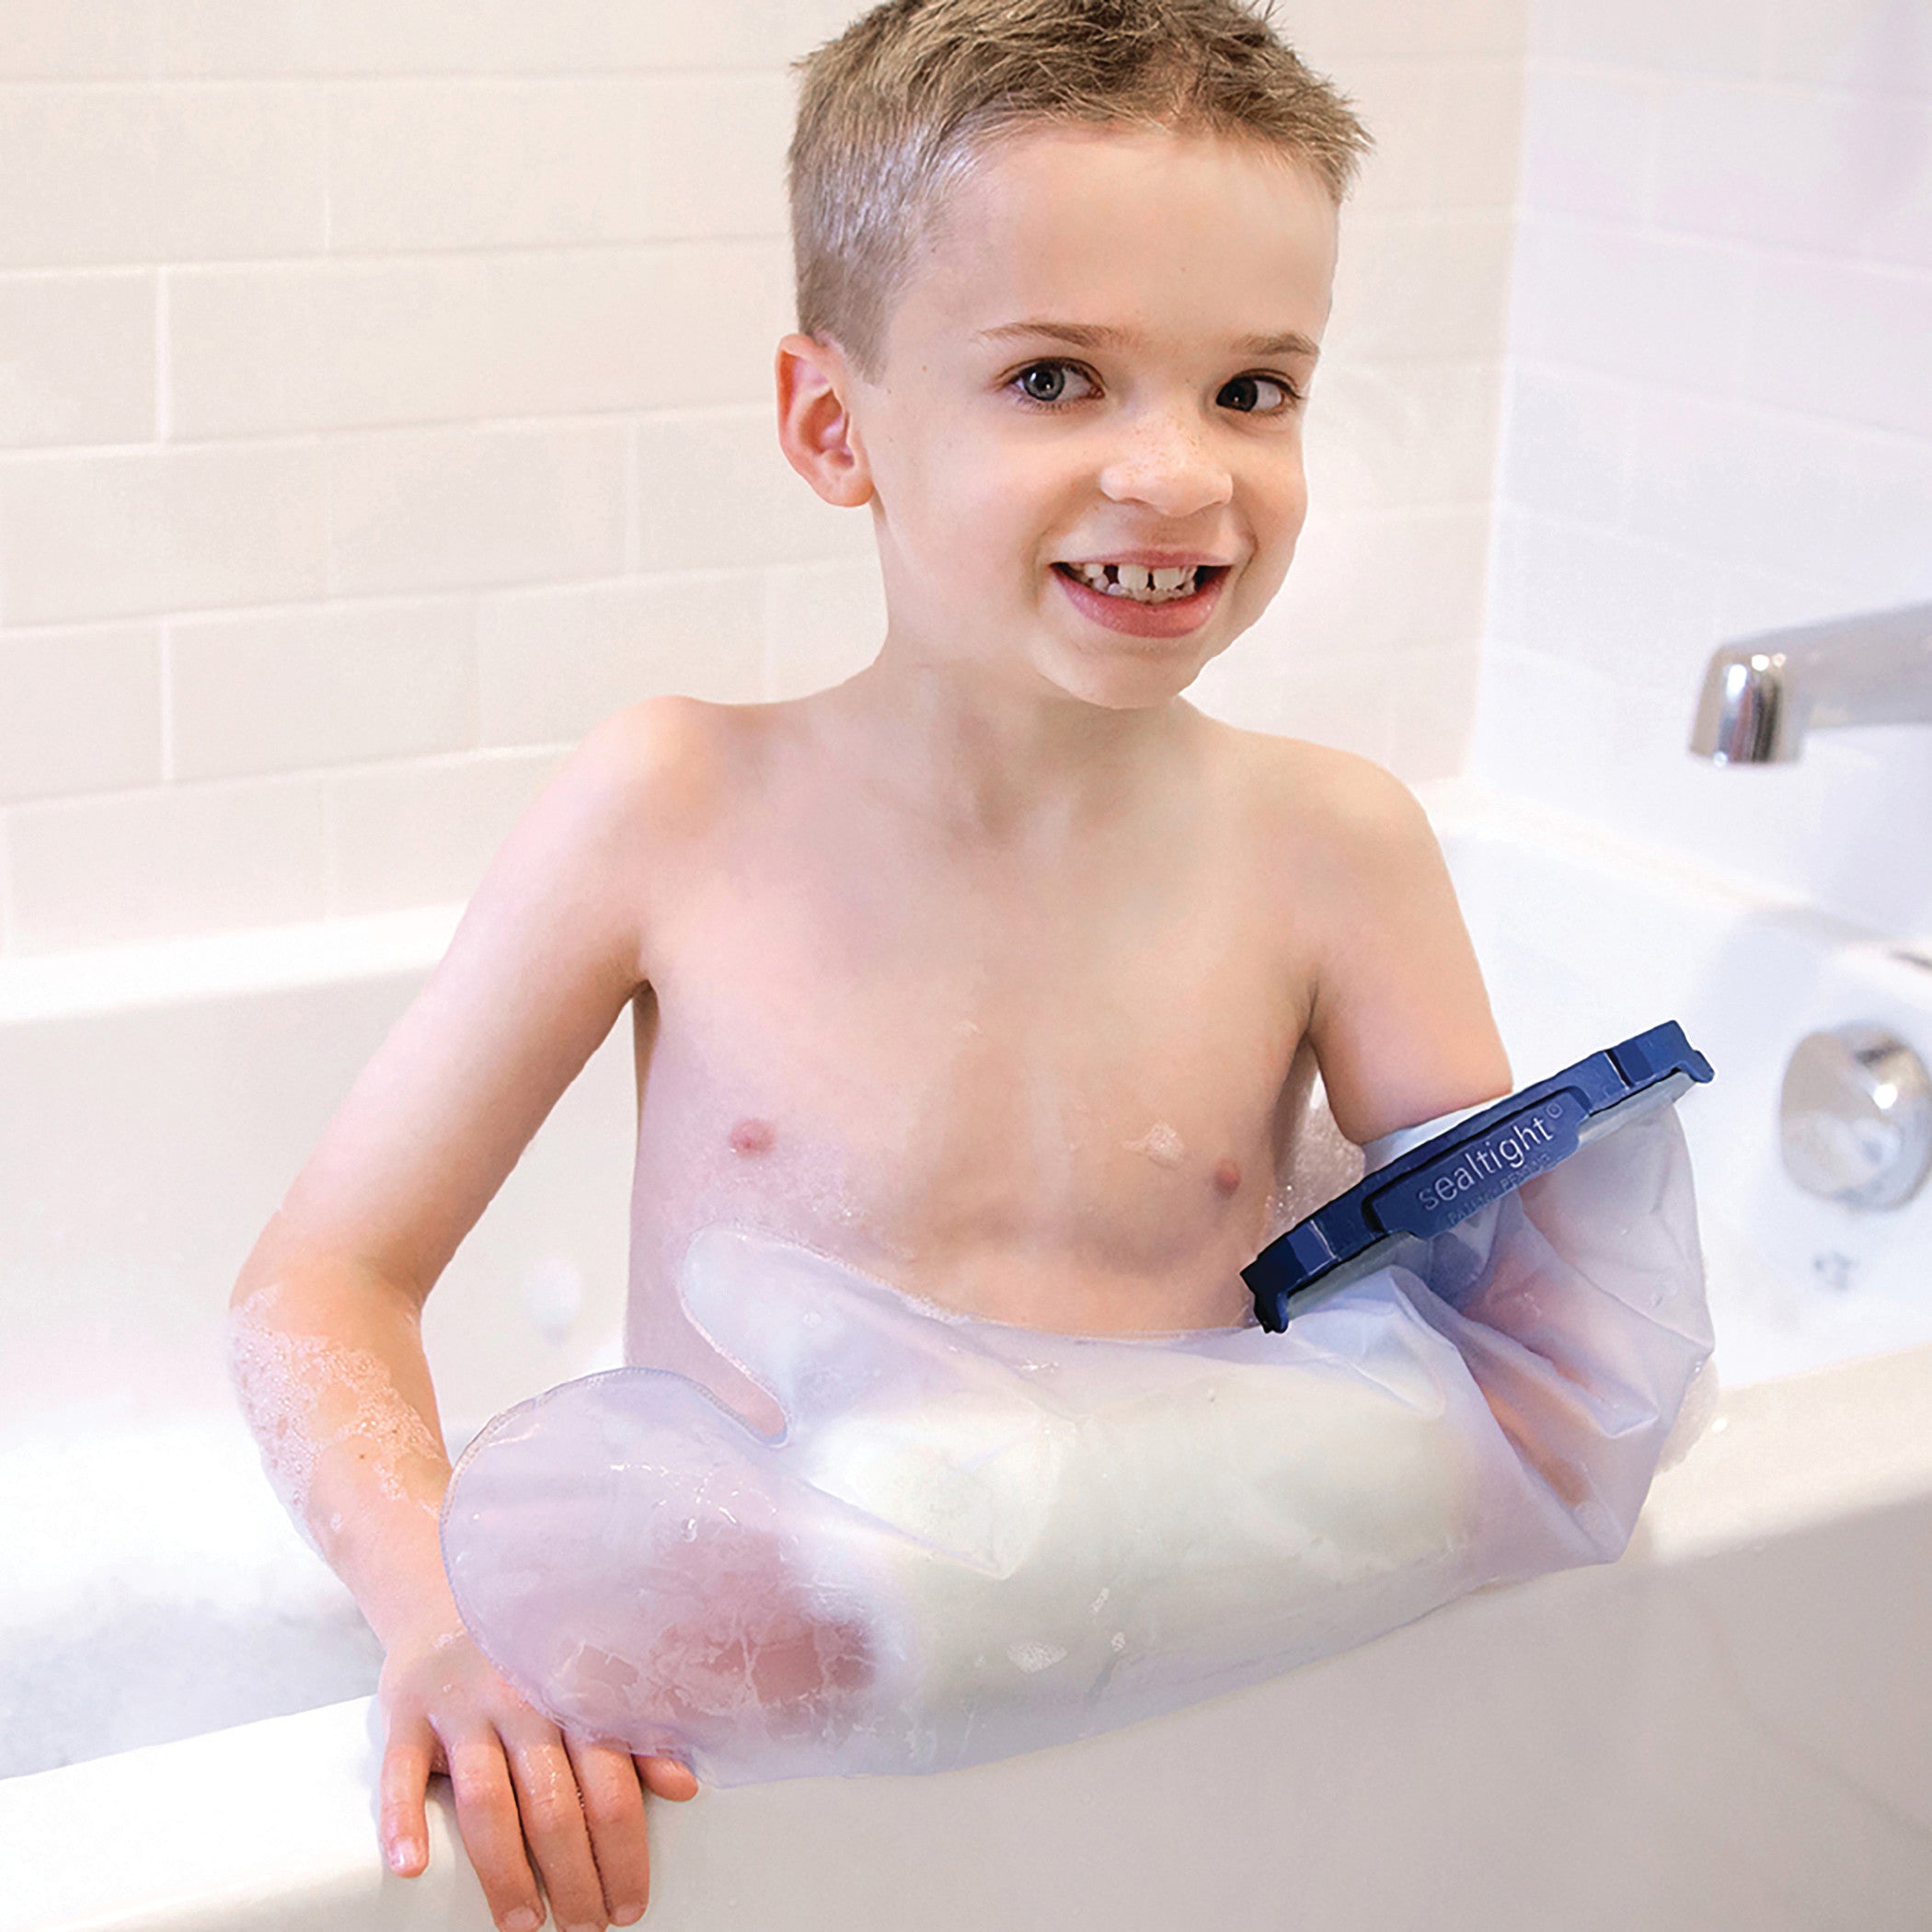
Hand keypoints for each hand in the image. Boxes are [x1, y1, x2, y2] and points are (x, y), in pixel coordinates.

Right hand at [378, 1618, 697, 1929]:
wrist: (444, 1593)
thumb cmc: (528, 1654)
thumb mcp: (585, 1681)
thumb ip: (635, 1734)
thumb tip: (685, 1786)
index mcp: (575, 1693)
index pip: (610, 1785)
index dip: (623, 1851)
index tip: (631, 1905)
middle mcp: (521, 1698)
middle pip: (552, 1803)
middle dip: (573, 1875)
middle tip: (585, 1928)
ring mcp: (461, 1705)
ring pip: (486, 1798)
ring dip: (504, 1870)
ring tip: (523, 1923)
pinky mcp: (406, 1712)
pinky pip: (400, 1771)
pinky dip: (402, 1820)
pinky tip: (412, 1868)